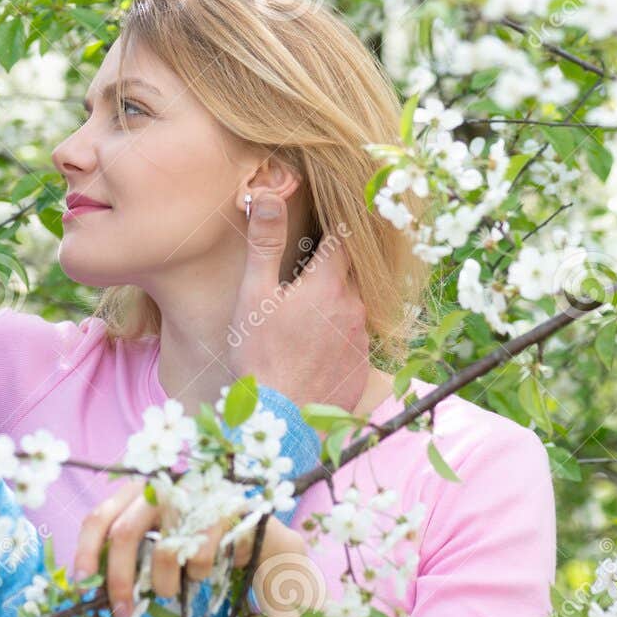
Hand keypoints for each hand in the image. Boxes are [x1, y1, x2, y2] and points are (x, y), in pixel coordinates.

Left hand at [71, 480, 303, 616]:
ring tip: (172, 589)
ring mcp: (191, 494)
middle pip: (125, 534)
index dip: (86, 549)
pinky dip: (197, 576)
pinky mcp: (219, 508)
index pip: (100, 516)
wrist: (247, 527)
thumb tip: (96, 585)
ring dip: (164, 585)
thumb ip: (129, 551)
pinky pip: (197, 558)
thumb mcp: (156, 536)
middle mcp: (159, 485)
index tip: (83, 582)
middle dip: (120, 580)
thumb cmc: (191, 535)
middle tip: (122, 612)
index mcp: (136, 490)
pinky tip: (202, 570)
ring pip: (162, 552)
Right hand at [228, 194, 371, 409]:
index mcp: (328, 283)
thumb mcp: (254, 295)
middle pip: (352, 270)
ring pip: (355, 303)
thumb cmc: (261, 355)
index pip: (343, 239)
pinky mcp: (362, 364)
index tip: (326, 221)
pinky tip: (316, 344)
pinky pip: (356, 335)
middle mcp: (354, 305)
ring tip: (308, 311)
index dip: (334, 227)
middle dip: (335, 264)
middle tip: (310, 267)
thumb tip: (269, 196)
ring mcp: (362, 336)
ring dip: (337, 299)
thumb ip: (265, 243)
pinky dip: (340, 331)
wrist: (282, 420)